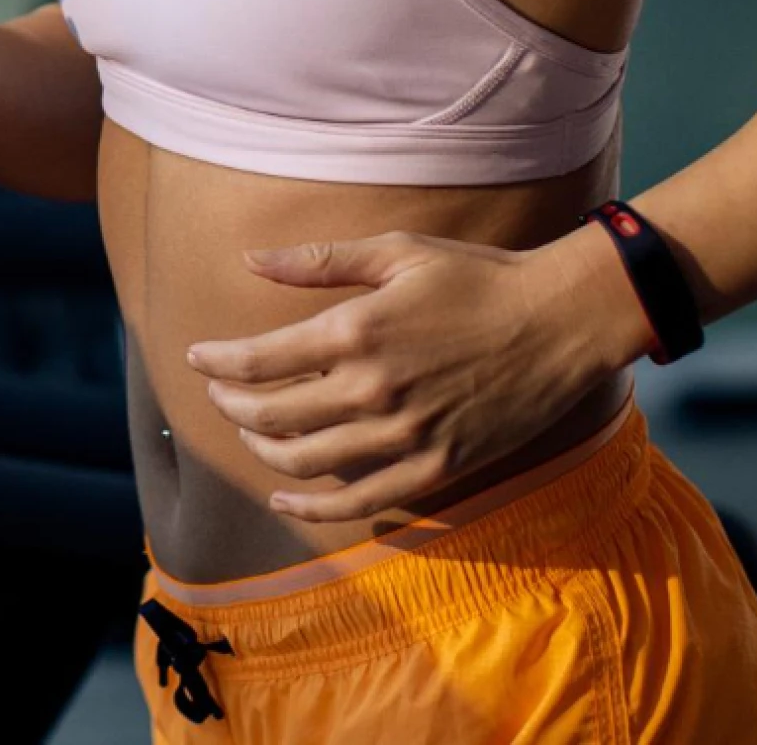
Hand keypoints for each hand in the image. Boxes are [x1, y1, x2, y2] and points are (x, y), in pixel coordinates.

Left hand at [184, 228, 648, 522]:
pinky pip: (359, 502)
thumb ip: (319, 261)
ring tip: (247, 431)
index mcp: (355, 333)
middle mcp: (372, 391)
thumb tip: (251, 259)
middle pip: (270, 414)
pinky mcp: (436, 468)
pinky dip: (312, 505)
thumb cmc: (477, 277)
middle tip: (216, 392)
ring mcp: (404, 436)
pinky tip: (284, 495)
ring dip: (262, 449)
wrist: (559, 322)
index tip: (197, 357)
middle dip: (229, 404)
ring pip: (305, 462)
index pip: (258, 360)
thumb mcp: (396, 251)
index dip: (216, 362)